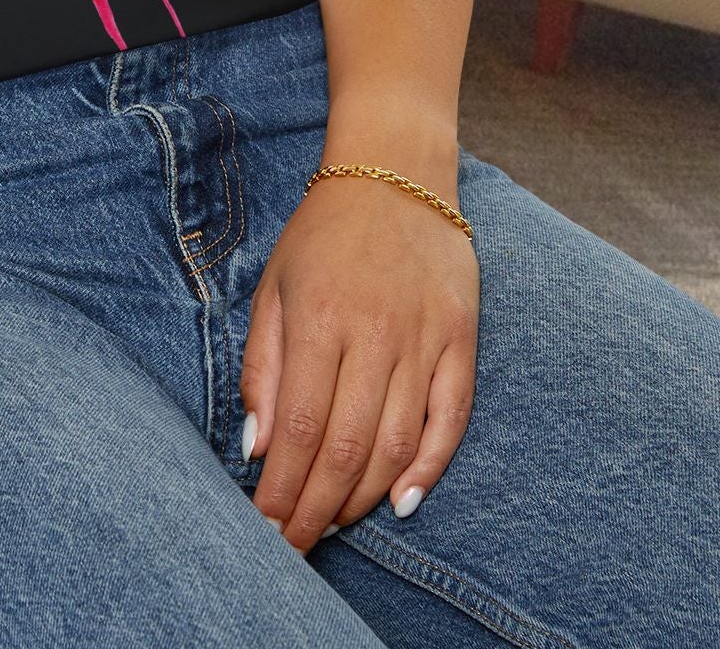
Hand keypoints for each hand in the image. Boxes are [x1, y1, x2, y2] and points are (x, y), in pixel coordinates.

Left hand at [240, 168, 479, 550]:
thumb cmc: (322, 235)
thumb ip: (262, 367)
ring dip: (364, 497)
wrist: (395, 174)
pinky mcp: (462, 339)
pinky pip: (451, 419)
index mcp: (319, 318)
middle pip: (347, 447)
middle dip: (317, 508)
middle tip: (296, 545)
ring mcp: (424, 338)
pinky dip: (429, 468)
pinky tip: (402, 501)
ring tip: (335, 524)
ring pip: (397, 444)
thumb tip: (257, 446)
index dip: (283, 488)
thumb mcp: (274, 287)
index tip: (265, 527)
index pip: (300, 427)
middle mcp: (375, 333)